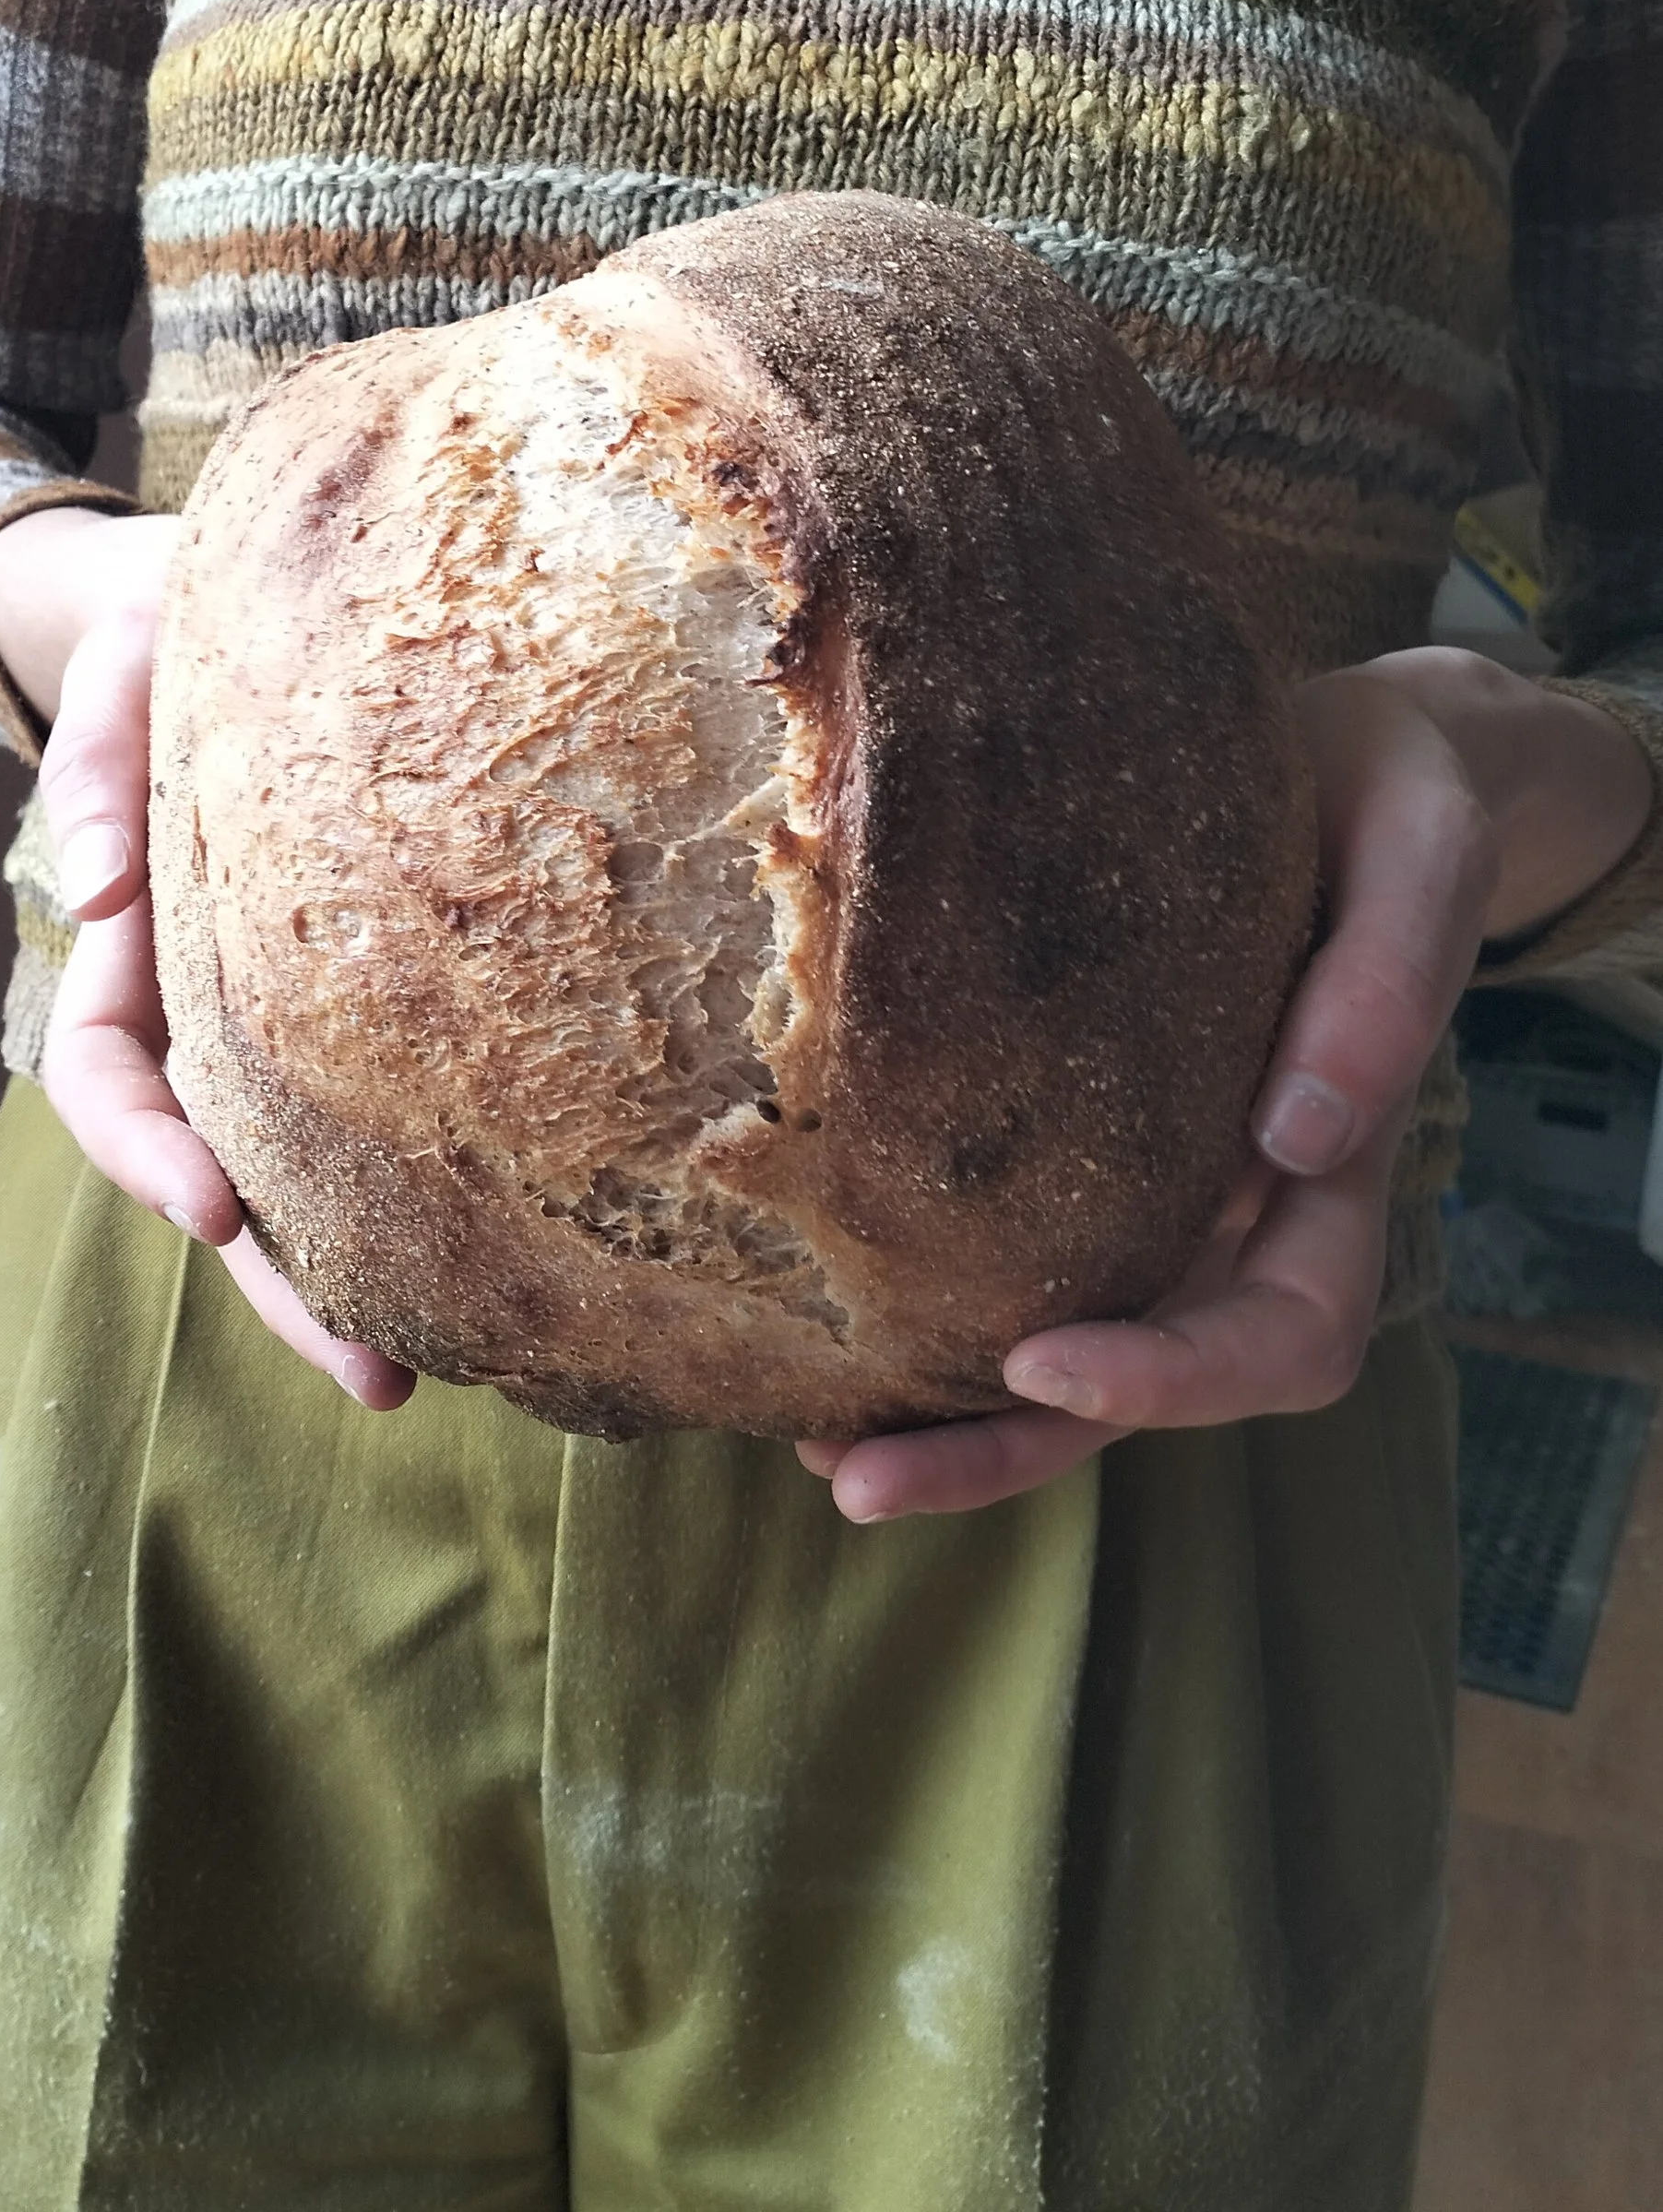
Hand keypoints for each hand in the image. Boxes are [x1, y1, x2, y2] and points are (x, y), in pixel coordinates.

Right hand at [0, 505, 414, 1411]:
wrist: (241, 588)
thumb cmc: (172, 615)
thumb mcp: (123, 653)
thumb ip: (98, 759)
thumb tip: (88, 885)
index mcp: (133, 933)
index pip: (112, 1072)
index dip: (148, 1150)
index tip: (210, 1211)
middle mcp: (206, 993)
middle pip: (217, 1168)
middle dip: (280, 1280)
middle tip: (379, 1375)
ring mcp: (290, 1001)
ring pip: (307, 1164)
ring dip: (352, 1273)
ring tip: (427, 1370)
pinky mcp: (378, 983)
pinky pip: (390, 1098)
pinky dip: (427, 1183)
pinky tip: (505, 1251)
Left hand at [804, 647, 1654, 1524]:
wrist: (1338, 757)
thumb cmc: (1385, 801)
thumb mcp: (1422, 853)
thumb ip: (1385, 988)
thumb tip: (1292, 1139)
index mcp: (1334, 1176)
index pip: (1282, 1335)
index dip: (1172, 1377)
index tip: (1041, 1358)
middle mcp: (1238, 1212)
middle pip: (1141, 1385)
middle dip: (1007, 1444)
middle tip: (860, 1481)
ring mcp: (1153, 1185)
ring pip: (1058, 1346)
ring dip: (946, 1418)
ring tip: (816, 1449)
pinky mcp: (1074, 1132)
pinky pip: (1004, 1242)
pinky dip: (923, 1303)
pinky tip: (817, 1318)